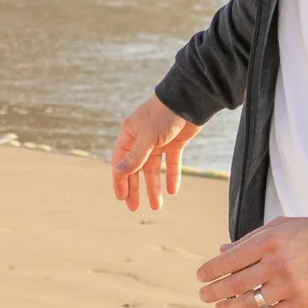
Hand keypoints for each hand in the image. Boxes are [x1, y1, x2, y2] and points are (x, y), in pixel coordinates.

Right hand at [110, 93, 200, 210]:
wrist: (189, 99)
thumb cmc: (163, 114)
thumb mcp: (147, 137)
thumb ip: (135, 156)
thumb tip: (118, 172)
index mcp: (130, 134)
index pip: (121, 161)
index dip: (120, 180)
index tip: (122, 198)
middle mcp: (142, 139)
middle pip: (136, 168)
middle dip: (135, 188)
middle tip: (135, 208)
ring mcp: (158, 142)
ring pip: (153, 169)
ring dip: (154, 187)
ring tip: (157, 206)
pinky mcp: (175, 143)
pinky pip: (171, 163)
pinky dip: (171, 176)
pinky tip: (172, 191)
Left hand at [197, 216, 307, 307]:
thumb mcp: (278, 227)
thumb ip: (249, 240)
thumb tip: (222, 251)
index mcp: (268, 241)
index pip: (230, 260)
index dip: (211, 270)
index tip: (201, 276)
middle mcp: (276, 264)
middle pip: (235, 284)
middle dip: (214, 291)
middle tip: (203, 295)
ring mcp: (289, 286)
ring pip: (250, 303)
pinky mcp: (302, 302)